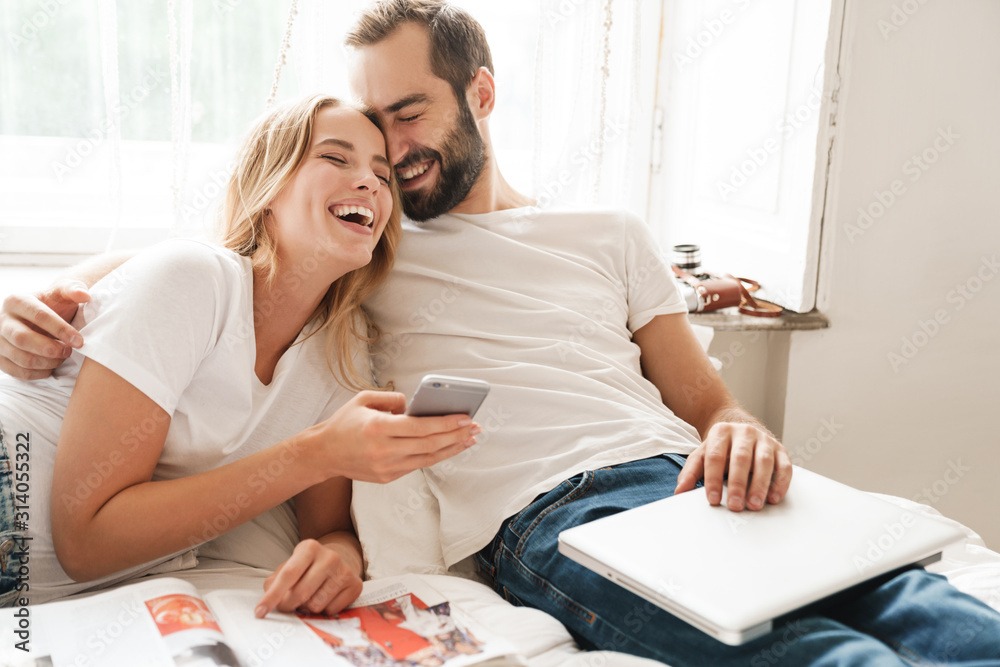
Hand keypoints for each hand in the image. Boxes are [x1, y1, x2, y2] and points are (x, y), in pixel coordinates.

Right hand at [0, 280, 89, 379]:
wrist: (40, 318)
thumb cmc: (54, 305)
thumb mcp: (62, 293)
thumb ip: (73, 289)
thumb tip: (85, 295)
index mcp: (17, 301)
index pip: (39, 316)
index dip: (61, 330)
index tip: (79, 341)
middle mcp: (3, 320)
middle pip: (23, 339)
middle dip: (50, 349)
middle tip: (69, 351)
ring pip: (21, 358)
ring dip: (47, 362)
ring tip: (62, 358)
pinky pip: (17, 372)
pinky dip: (38, 373)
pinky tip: (51, 367)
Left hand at [255, 539, 362, 617]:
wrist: (340, 560)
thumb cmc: (308, 567)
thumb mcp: (289, 566)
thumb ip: (275, 582)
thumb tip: (268, 601)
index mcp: (309, 547)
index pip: (288, 574)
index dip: (272, 596)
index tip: (260, 611)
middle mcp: (329, 556)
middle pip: (301, 593)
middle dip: (288, 605)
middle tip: (287, 605)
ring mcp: (344, 571)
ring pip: (316, 605)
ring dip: (307, 607)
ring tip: (310, 596)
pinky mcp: (355, 585)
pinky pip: (331, 610)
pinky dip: (324, 610)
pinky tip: (325, 598)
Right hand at [309, 390, 480, 483]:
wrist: (323, 453)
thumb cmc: (345, 423)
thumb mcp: (364, 399)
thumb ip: (393, 399)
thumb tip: (417, 405)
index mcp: (378, 428)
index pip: (421, 427)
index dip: (447, 423)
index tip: (466, 417)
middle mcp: (384, 450)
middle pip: (430, 445)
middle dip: (456, 436)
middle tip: (475, 428)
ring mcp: (386, 467)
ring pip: (428, 459)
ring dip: (452, 449)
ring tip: (469, 439)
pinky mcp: (387, 477)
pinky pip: (418, 465)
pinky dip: (436, 456)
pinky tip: (448, 448)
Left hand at [673, 422, 792, 510]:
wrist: (740, 428)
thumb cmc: (721, 448)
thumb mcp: (702, 455)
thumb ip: (691, 472)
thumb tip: (679, 492)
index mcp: (721, 432)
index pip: (714, 456)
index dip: (713, 479)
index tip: (713, 499)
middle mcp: (744, 433)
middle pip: (741, 458)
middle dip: (738, 484)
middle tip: (735, 506)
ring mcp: (764, 440)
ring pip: (763, 461)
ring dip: (760, 485)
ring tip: (754, 505)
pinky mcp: (780, 450)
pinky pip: (784, 466)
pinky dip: (780, 483)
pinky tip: (773, 497)